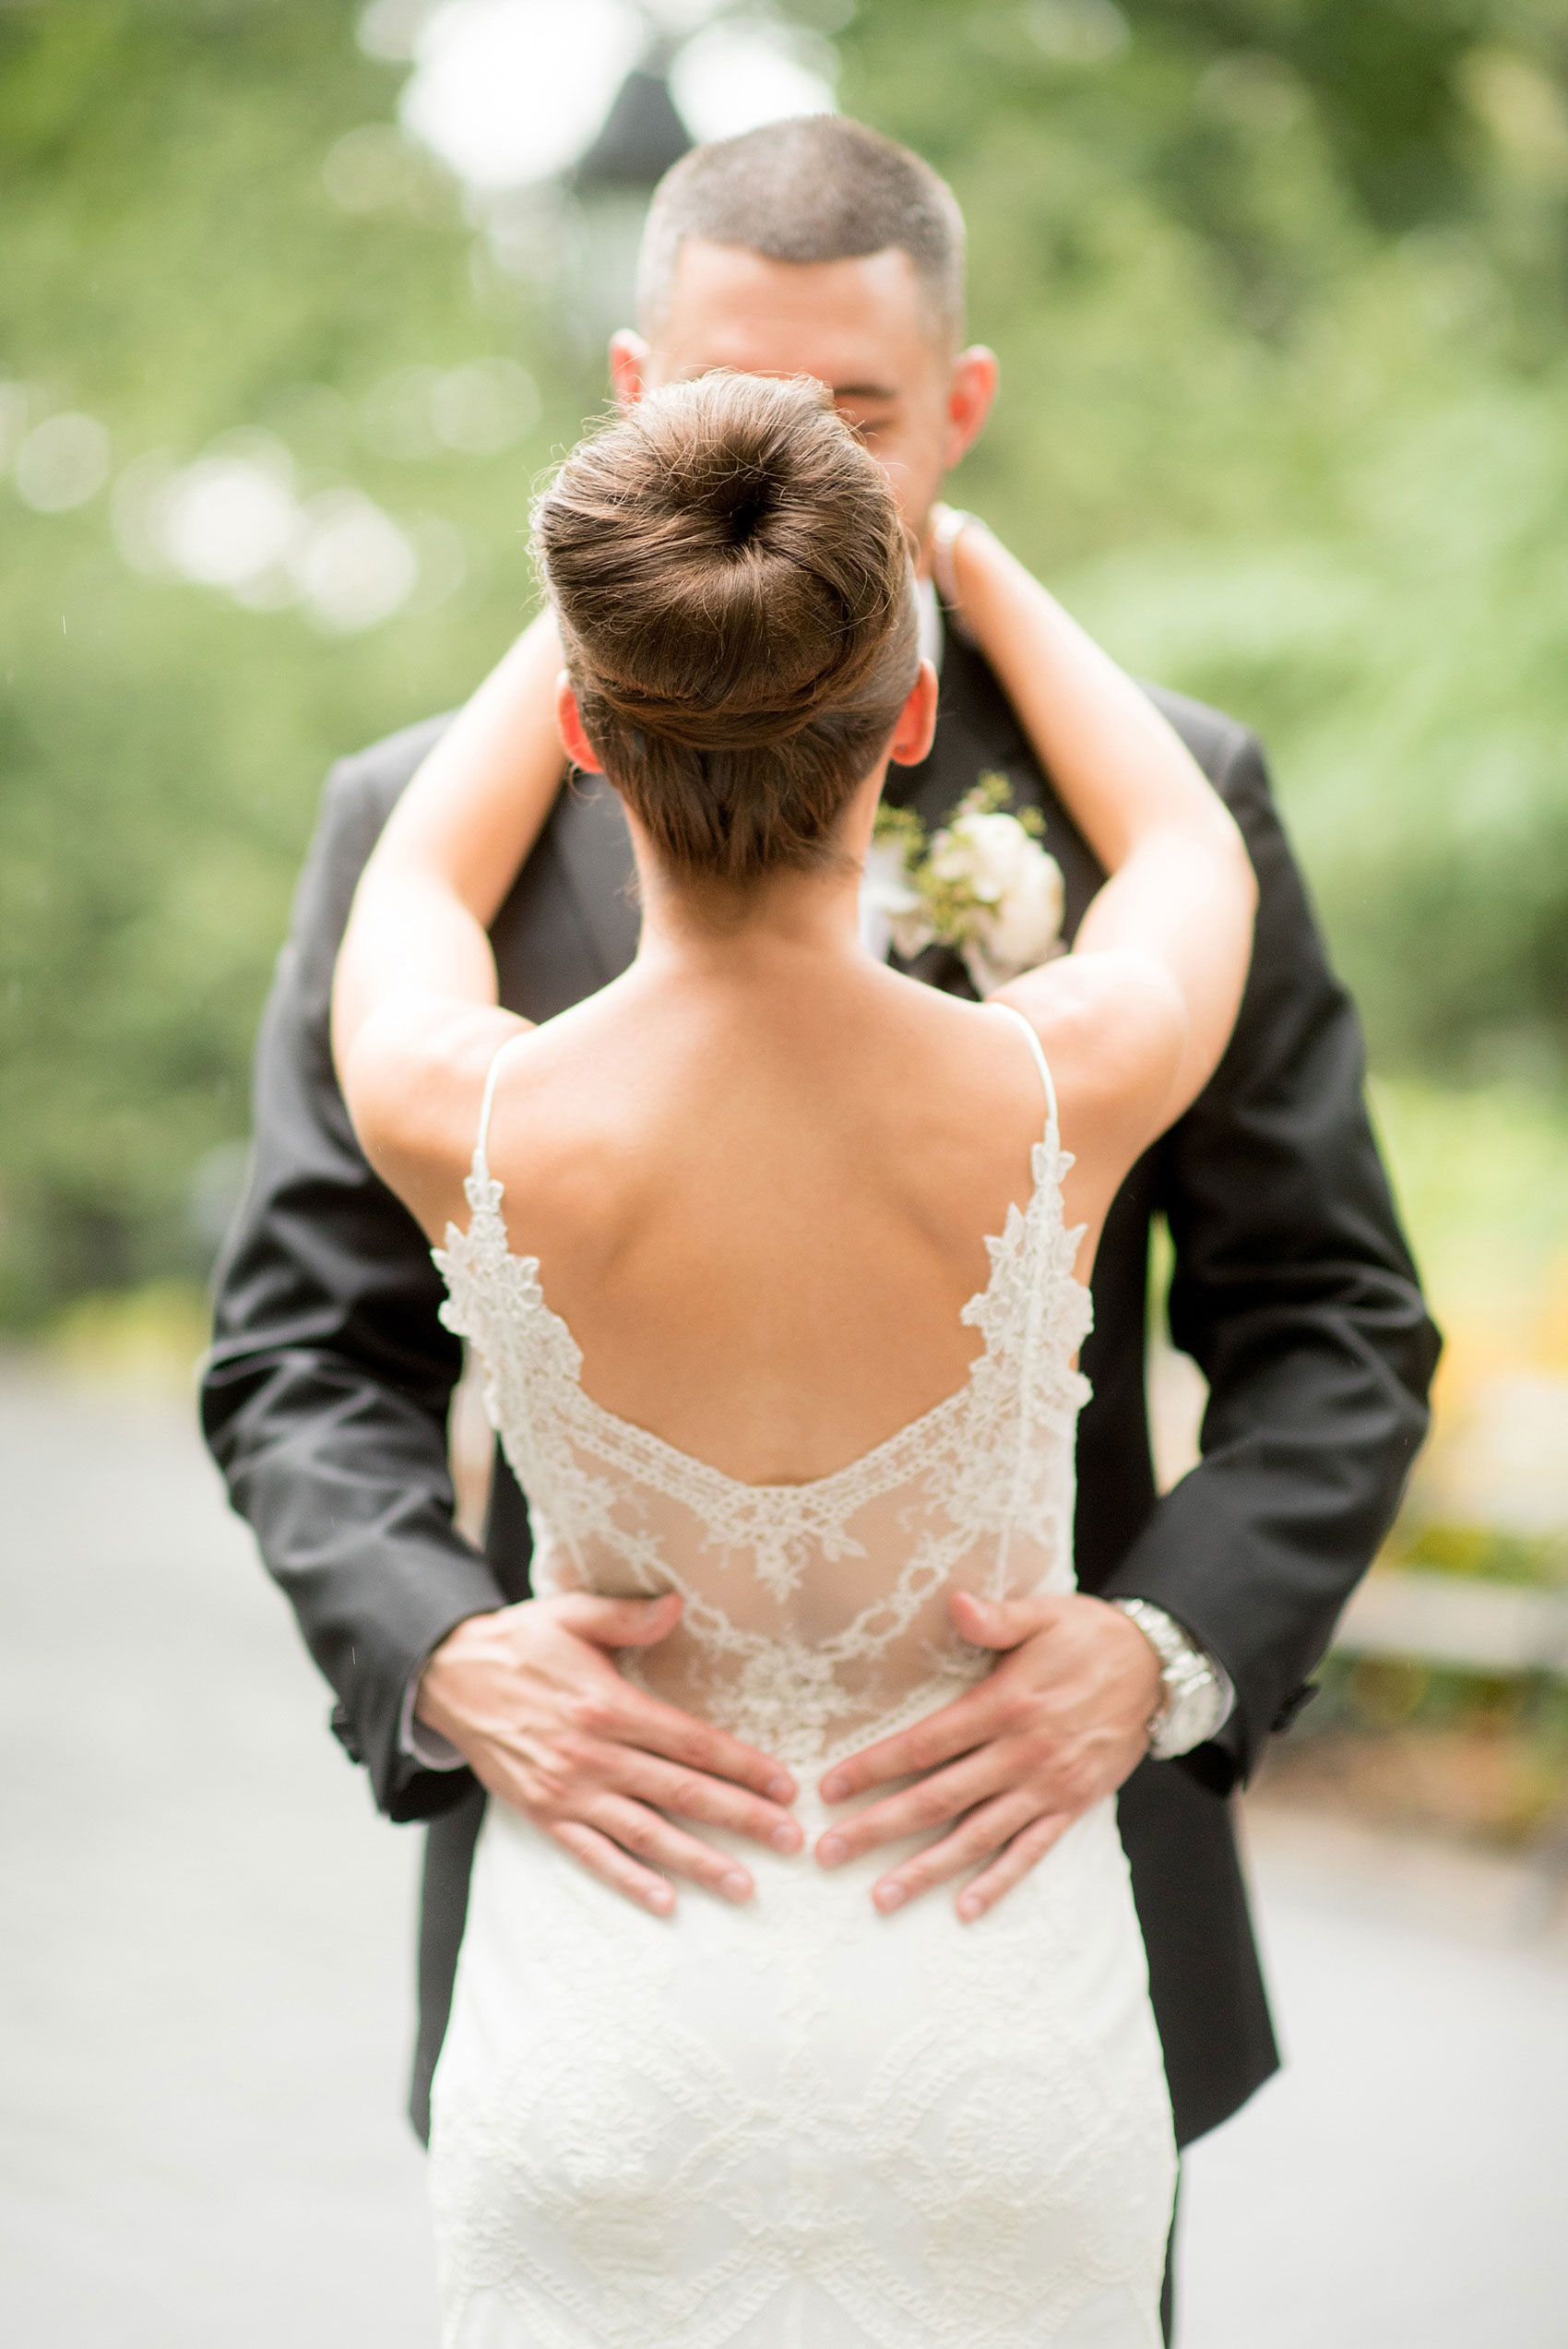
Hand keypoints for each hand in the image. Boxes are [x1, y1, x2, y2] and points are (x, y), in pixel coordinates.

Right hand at [417, 1591, 801, 1915]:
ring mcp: (568, 1790)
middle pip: (682, 1792)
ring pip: (646, 1833)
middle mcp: (593, 1754)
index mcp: (609, 1705)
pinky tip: (667, 1902)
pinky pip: (593, 1855)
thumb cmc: (520, 1641)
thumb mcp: (571, 1614)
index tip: (785, 1785)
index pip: (691, 1742)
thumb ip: (626, 1615)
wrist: (447, 1678)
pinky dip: (630, 1881)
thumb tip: (677, 1603)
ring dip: (698, 1861)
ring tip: (744, 1886)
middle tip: (792, 1840)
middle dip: (742, 1818)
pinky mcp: (544, 1814)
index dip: (743, 1765)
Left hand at [814, 1590, 1160, 1920]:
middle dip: (880, 1827)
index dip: (874, 1768)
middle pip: (938, 1799)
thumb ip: (996, 1618)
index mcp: (1004, 1706)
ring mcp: (1047, 1786)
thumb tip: (955, 1602)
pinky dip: (998, 1882)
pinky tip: (965, 1908)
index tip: (830, 1789)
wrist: (1158, 1667)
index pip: (924, 1745)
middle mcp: (1021, 1754)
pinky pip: (1030, 1851)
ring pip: (977, 1836)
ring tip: (883, 1897)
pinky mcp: (1071, 1805)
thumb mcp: (1043, 1615)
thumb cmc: (1088, 1635)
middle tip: (830, 1853)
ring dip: (928, 1869)